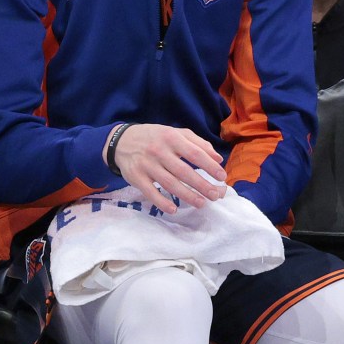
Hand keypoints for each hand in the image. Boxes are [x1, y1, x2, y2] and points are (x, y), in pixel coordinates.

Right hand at [110, 123, 226, 213]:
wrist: (121, 141)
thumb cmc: (156, 138)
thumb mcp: (176, 133)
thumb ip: (198, 143)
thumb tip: (218, 159)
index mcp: (172, 138)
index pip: (195, 154)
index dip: (210, 166)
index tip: (222, 177)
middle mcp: (159, 151)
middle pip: (184, 171)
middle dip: (202, 185)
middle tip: (216, 195)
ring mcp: (146, 165)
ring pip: (169, 183)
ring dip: (187, 195)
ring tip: (202, 203)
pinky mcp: (136, 177)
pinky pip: (150, 192)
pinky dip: (161, 202)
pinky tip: (174, 209)